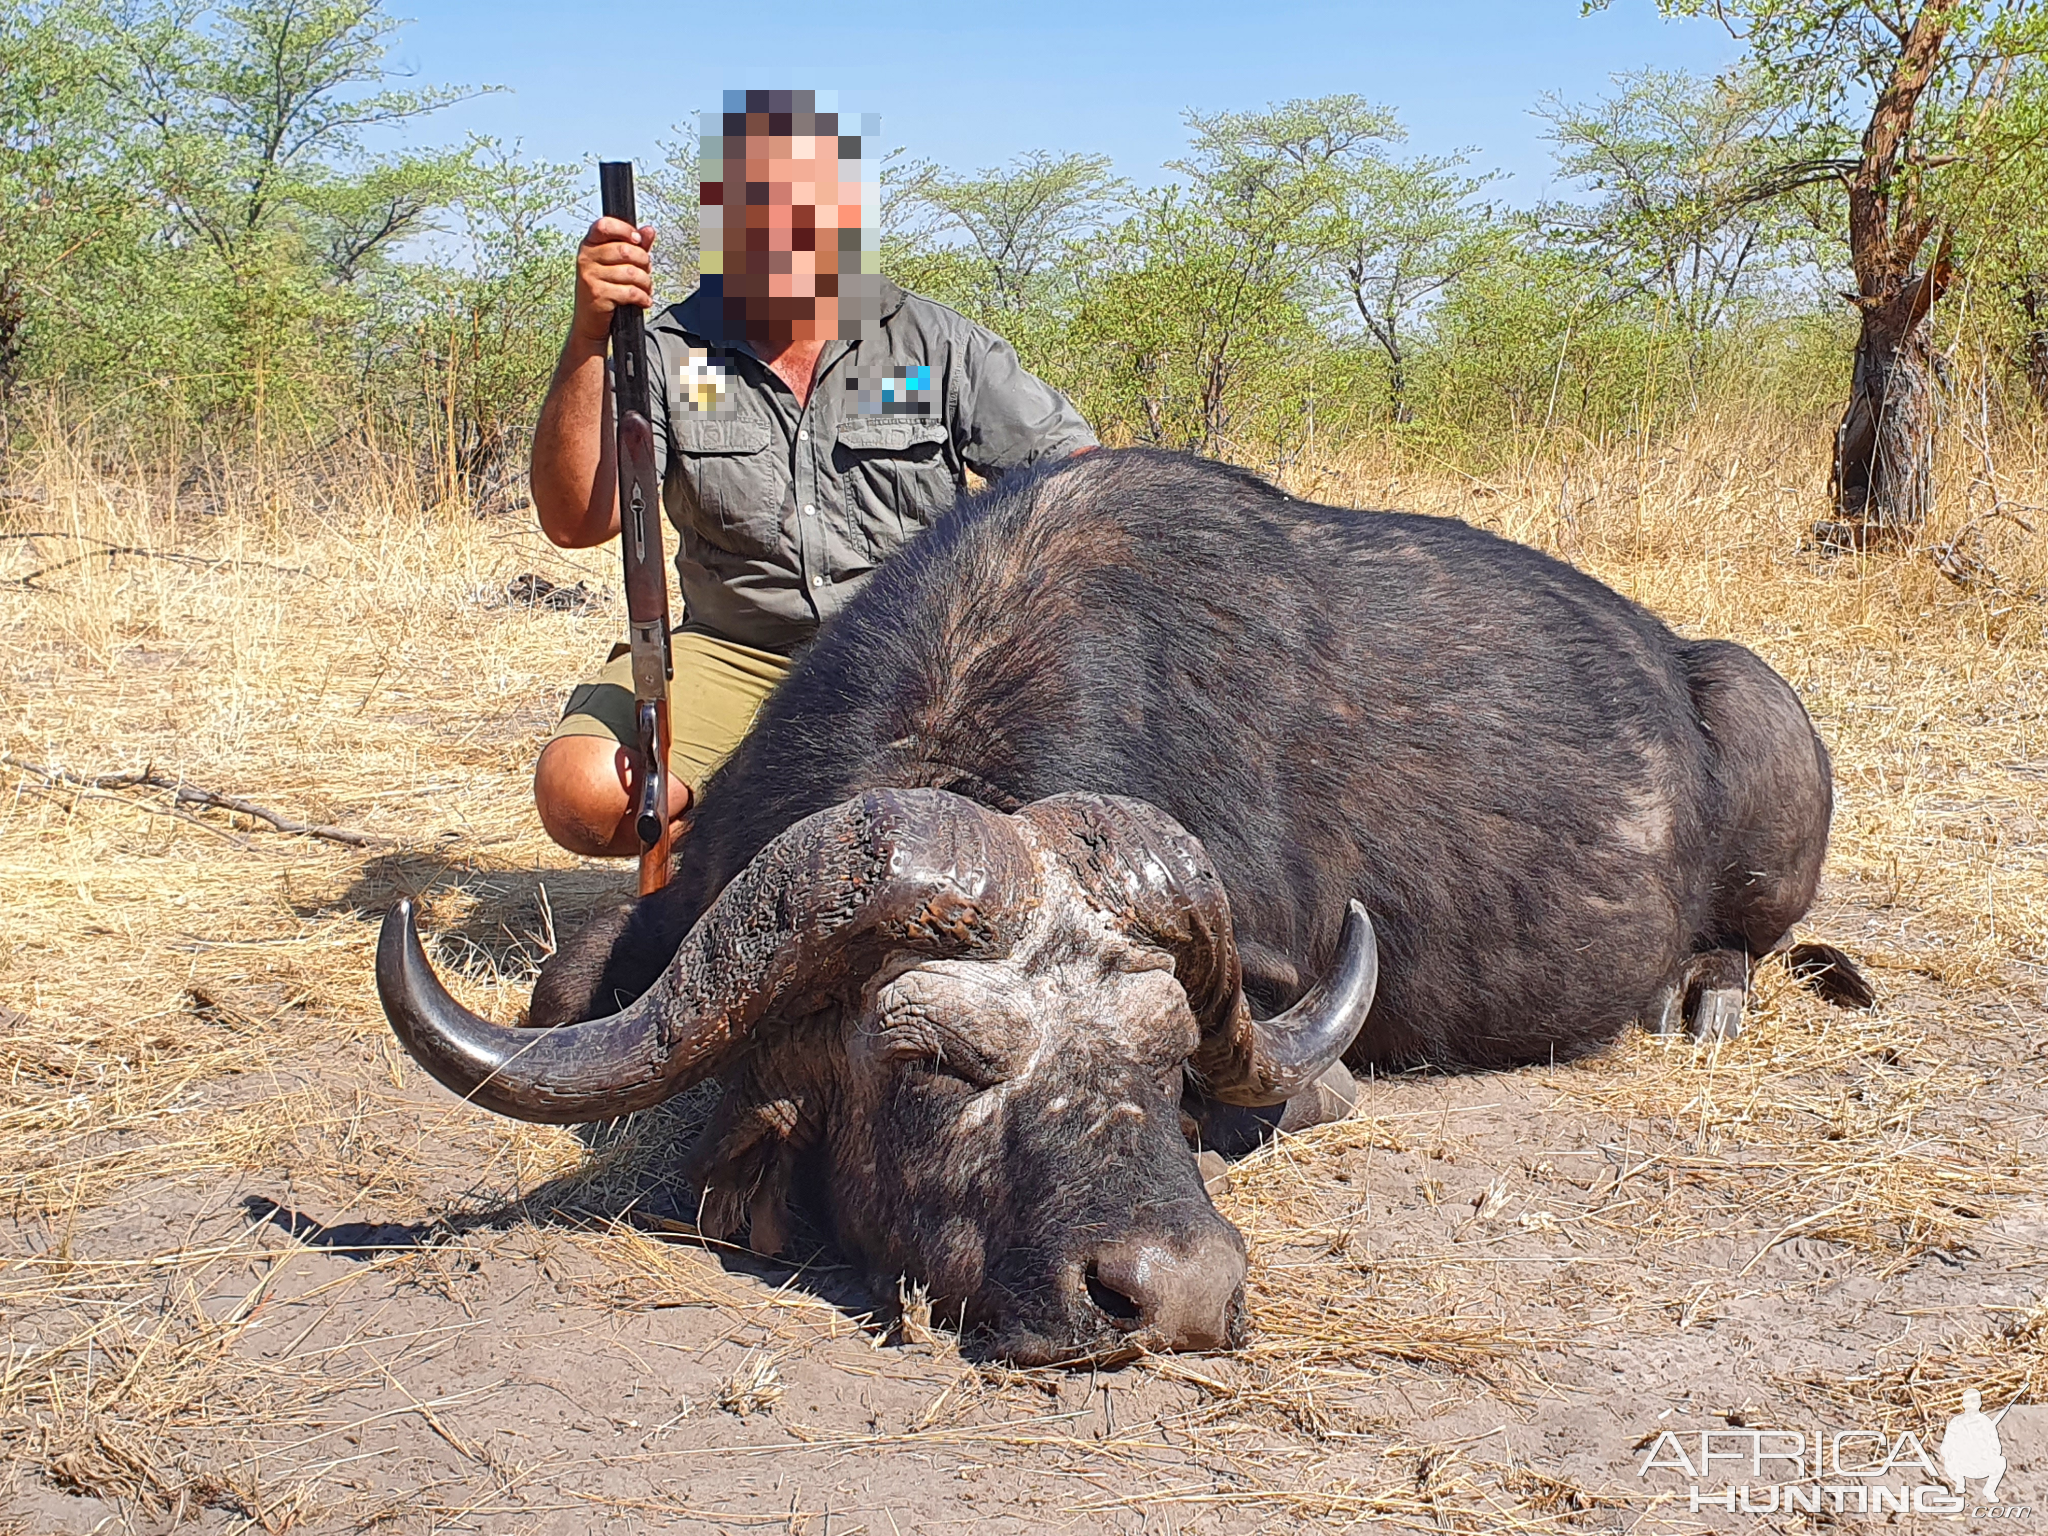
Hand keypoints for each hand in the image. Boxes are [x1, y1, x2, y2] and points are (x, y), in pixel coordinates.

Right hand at [572, 217, 655, 343]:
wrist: (590, 322)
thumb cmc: (605, 289)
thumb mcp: (616, 264)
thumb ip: (634, 246)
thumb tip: (649, 230)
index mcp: (589, 245)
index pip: (605, 225)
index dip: (625, 230)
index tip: (638, 240)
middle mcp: (586, 258)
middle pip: (625, 250)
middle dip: (644, 262)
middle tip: (646, 271)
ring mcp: (590, 276)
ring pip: (631, 272)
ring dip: (645, 283)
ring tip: (645, 288)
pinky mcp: (598, 295)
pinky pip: (630, 291)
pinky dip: (642, 297)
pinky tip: (643, 300)